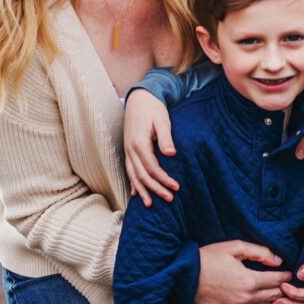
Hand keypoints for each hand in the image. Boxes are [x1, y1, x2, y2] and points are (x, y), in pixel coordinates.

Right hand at [124, 89, 178, 205]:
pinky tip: (136, 194)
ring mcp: (127, 150)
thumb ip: (165, 138)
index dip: (163, 180)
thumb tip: (171, 154)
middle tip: (169, 199)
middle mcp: (130, 149)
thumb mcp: (162, 120)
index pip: (152, 168)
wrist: (139, 98)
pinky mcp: (128, 150)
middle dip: (155, 189)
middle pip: (142, 175)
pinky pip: (128, 170)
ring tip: (150, 205)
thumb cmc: (153, 108)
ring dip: (142, 190)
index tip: (176, 187)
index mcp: (139, 143)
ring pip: (133, 175)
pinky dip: (133, 183)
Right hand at [196, 241, 290, 303]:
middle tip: (288, 285)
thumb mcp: (235, 247)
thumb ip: (259, 252)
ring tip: (281, 296)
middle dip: (283, 289)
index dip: (285, 276)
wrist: (186, 274)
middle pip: (273, 295)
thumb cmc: (210, 257)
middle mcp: (246, 297)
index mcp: (249, 279)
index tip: (290, 273)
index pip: (277, 280)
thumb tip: (278, 260)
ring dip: (275, 302)